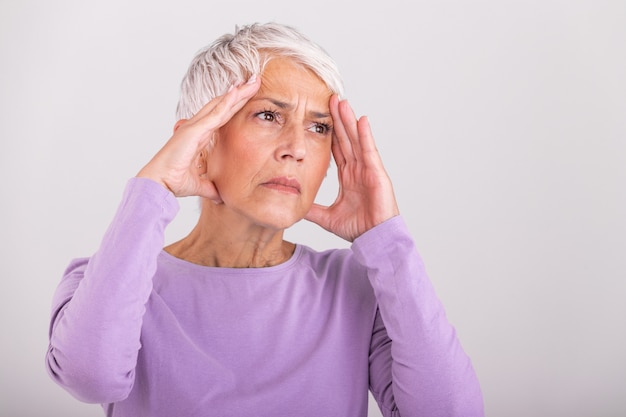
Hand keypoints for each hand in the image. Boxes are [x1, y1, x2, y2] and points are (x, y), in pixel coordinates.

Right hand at [137, 76, 260, 199]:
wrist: (158, 184)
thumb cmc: (173, 182)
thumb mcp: (200, 185)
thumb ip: (211, 188)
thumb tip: (221, 196)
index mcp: (198, 137)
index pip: (220, 116)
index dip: (234, 105)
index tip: (247, 95)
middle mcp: (196, 128)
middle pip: (222, 105)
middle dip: (239, 92)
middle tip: (255, 80)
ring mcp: (194, 127)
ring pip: (220, 105)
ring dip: (237, 92)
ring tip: (253, 80)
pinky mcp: (194, 130)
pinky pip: (214, 114)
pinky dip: (226, 102)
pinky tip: (237, 91)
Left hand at [305, 95, 399, 241]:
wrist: (374, 239)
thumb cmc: (358, 228)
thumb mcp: (327, 217)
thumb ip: (312, 210)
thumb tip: (293, 206)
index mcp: (348, 176)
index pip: (337, 149)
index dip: (329, 133)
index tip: (319, 117)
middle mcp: (358, 169)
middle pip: (346, 139)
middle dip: (338, 119)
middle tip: (330, 99)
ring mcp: (368, 169)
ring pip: (356, 140)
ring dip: (349, 120)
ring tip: (341, 102)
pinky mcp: (377, 173)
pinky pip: (369, 151)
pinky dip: (365, 135)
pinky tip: (361, 119)